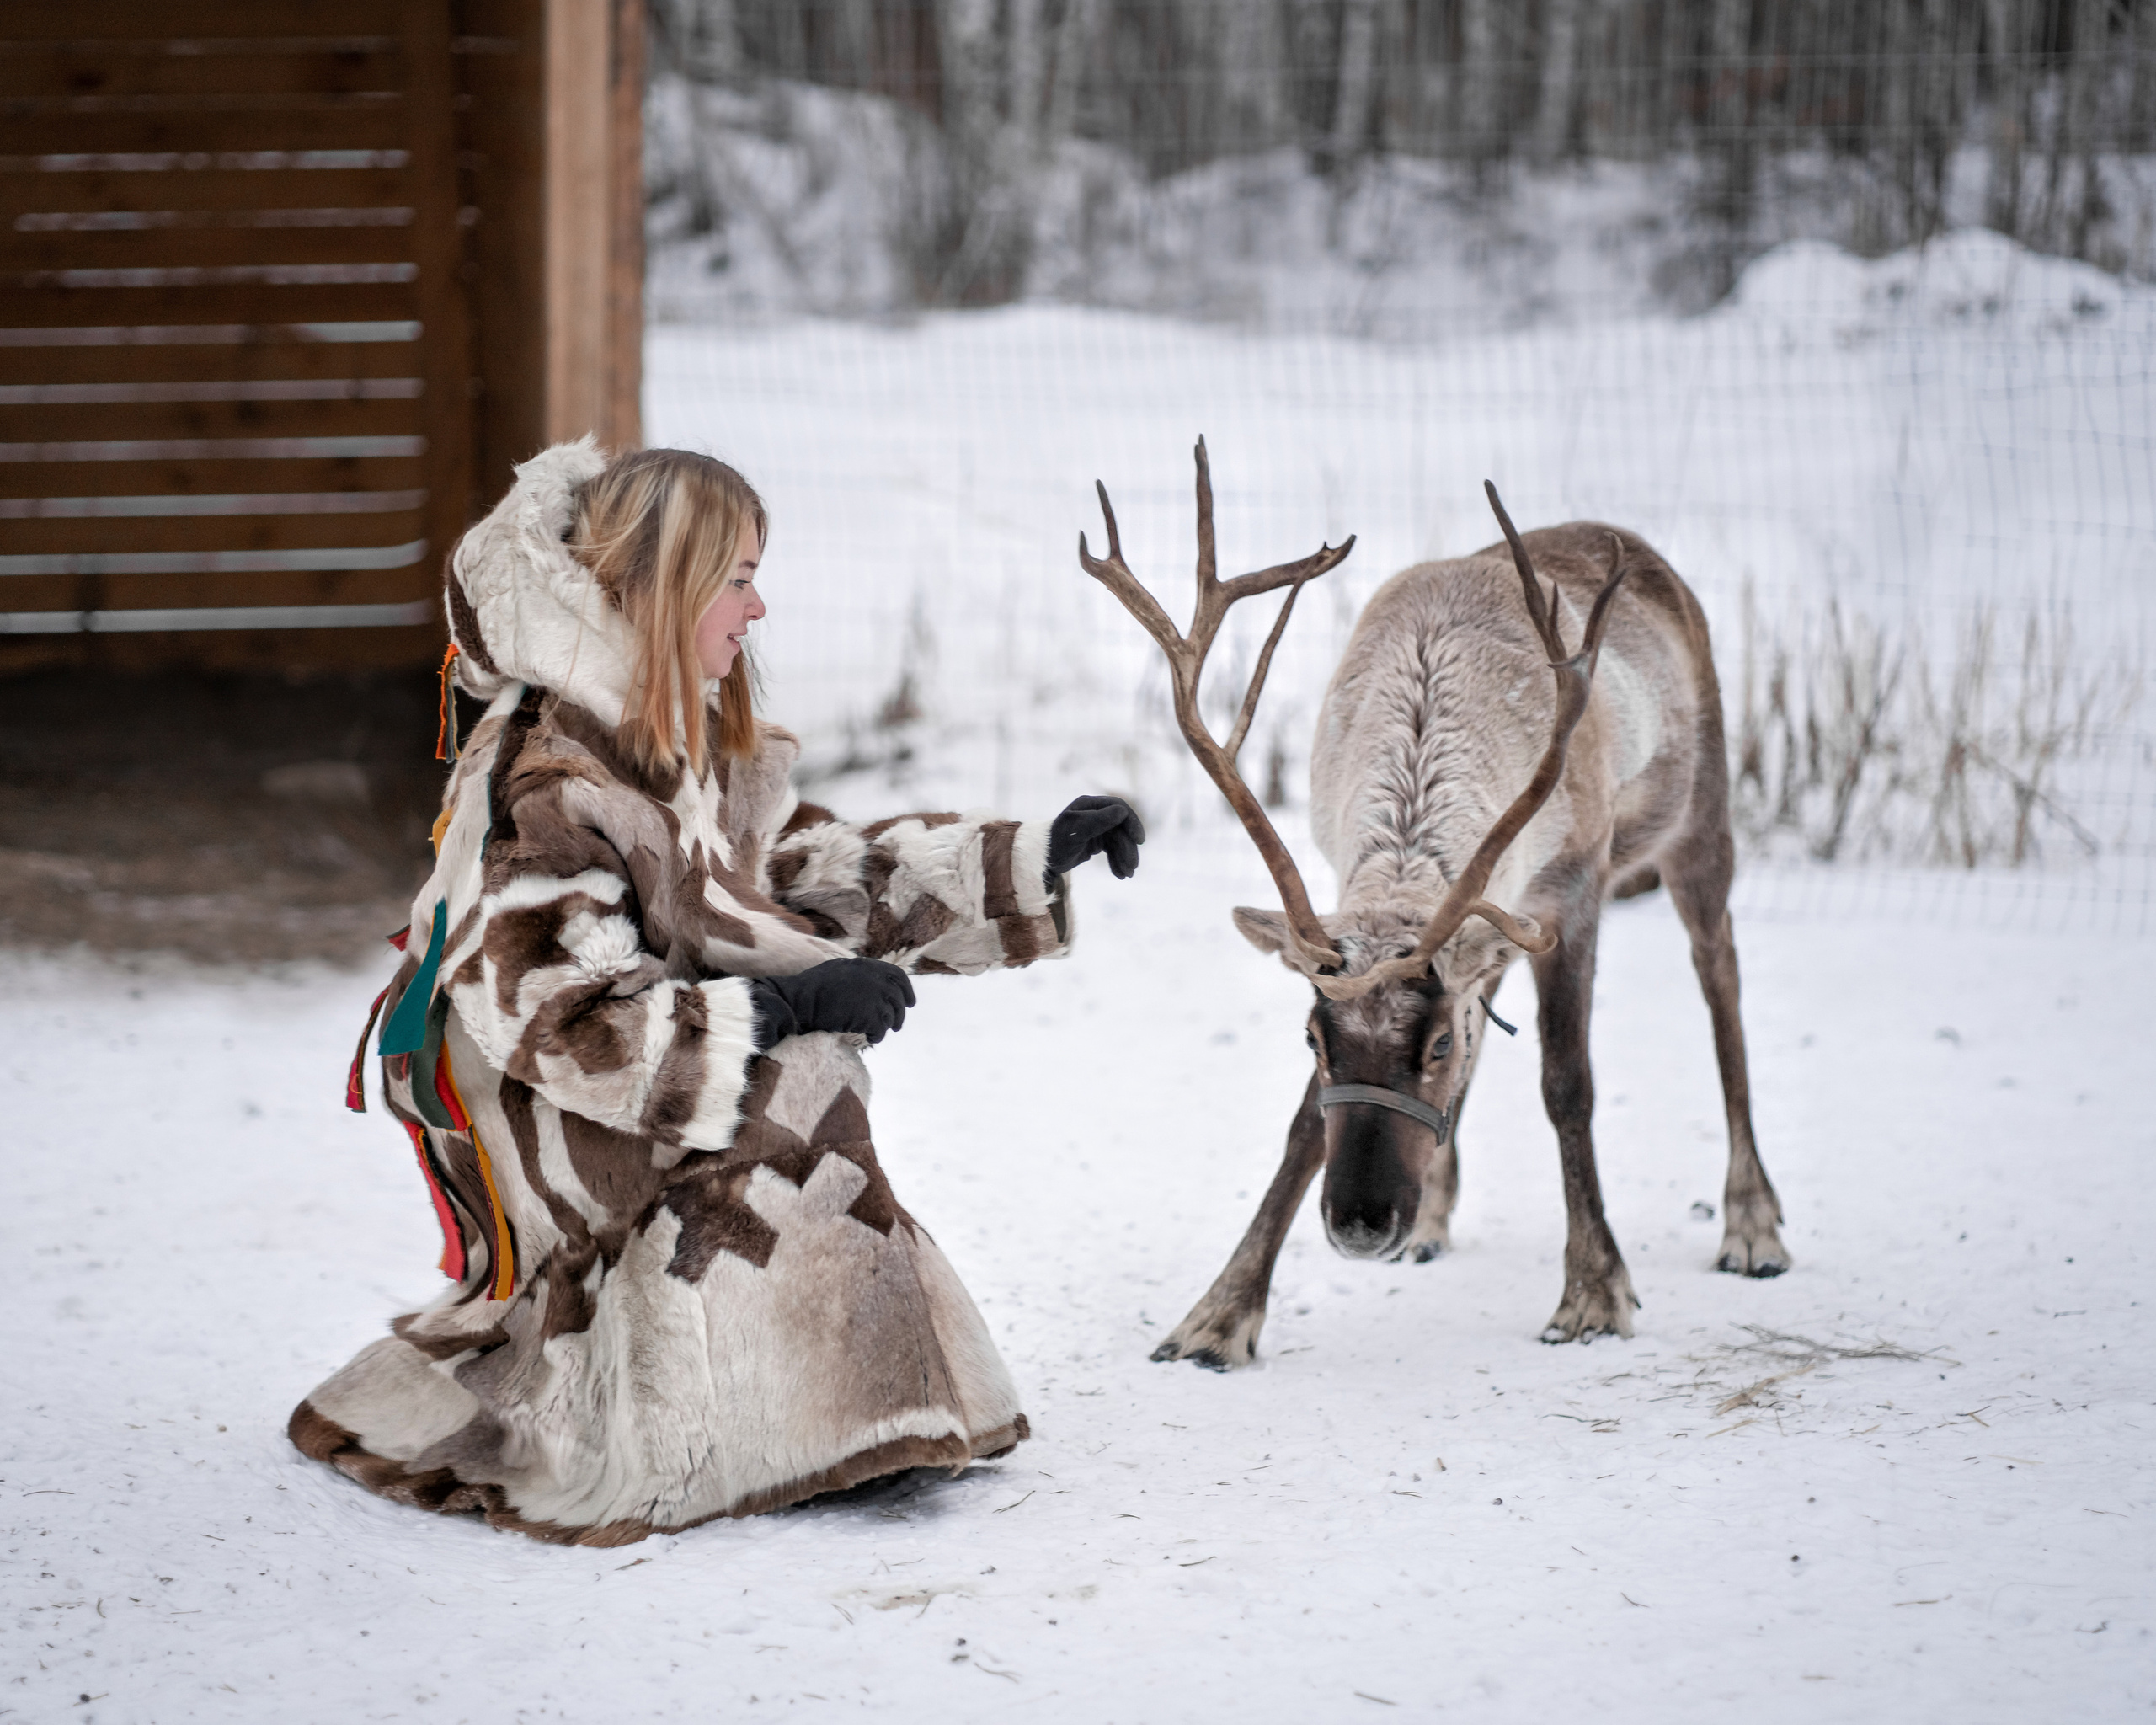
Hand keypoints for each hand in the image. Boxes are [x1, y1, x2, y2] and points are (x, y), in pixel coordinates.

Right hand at [749, 958, 915, 1048]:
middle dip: (900, 1013)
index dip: (906, 990)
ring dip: (885, 1026)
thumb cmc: (811, 988)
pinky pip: (880, 1029)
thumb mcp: (837, 969)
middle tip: (897, 1025)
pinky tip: (870, 1038)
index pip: (897, 976)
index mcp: (866, 966)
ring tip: (876, 1033)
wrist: (799, 1001)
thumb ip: (857, 973)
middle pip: (898, 998)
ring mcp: (873, 996)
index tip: (910, 1003)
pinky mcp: (869, 1015)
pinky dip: (877, 1036)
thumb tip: (870, 979)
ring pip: (890, 1016)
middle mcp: (874, 978)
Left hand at [1046, 794, 1144, 881]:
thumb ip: (1099, 820)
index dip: (1132, 823)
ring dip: (1125, 857)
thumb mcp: (1077, 831)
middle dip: (1128, 848)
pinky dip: (1117, 862)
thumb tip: (1123, 812)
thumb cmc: (1056, 843)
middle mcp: (1095, 814)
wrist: (1042, 861)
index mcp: (1090, 805)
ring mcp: (1097, 828)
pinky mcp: (1096, 841)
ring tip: (1127, 874)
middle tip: (1132, 867)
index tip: (1139, 840)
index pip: (1119, 809)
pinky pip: (1113, 850)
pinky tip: (1120, 874)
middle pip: (1121, 829)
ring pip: (1119, 841)